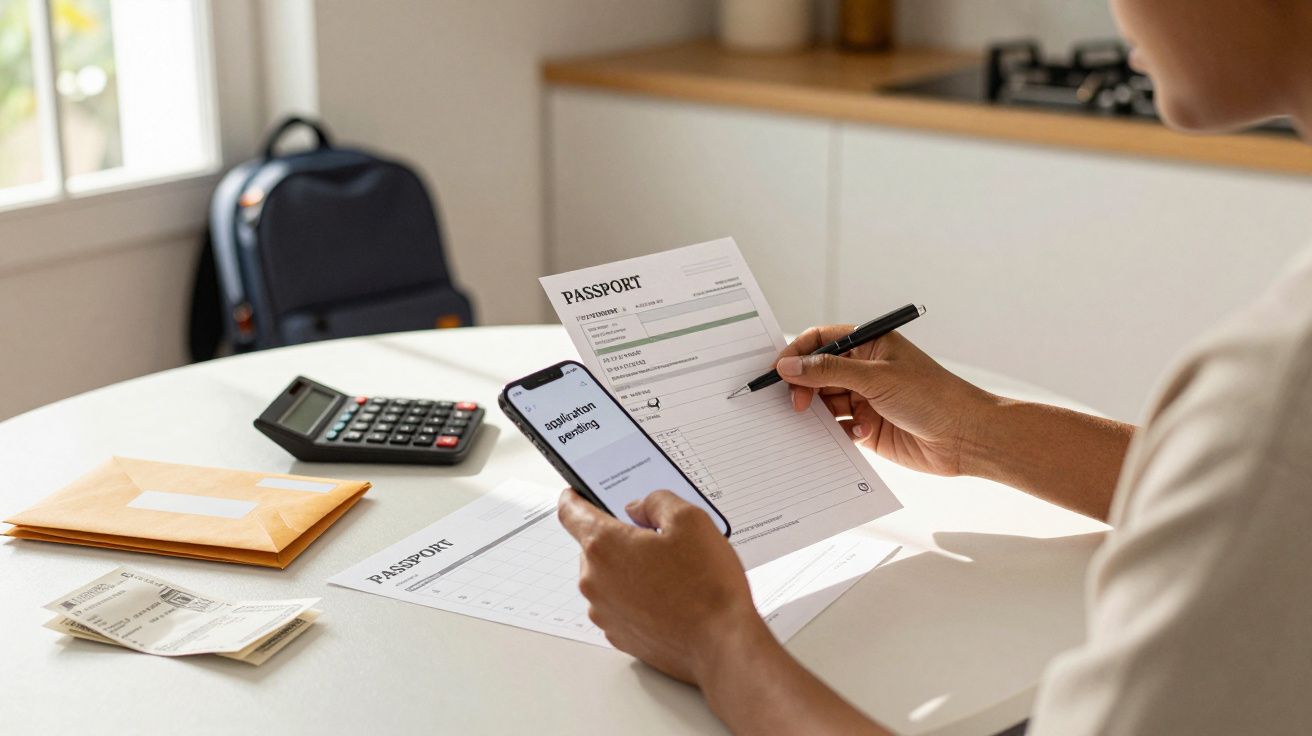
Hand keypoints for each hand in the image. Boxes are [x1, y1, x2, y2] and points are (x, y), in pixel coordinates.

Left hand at [556, 488, 769, 683]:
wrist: (722, 644)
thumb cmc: (707, 587)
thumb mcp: (690, 520)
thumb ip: (657, 501)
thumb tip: (640, 506)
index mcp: (605, 546)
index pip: (570, 512)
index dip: (575, 497)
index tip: (578, 492)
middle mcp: (595, 581)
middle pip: (594, 546)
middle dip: (619, 537)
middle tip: (654, 537)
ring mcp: (605, 612)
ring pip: (608, 577)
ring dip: (629, 569)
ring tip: (671, 571)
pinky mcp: (619, 635)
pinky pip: (619, 604)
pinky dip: (636, 596)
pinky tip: (668, 596)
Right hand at [776, 328, 994, 475]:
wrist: (965, 437)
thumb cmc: (933, 397)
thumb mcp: (876, 378)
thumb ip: (828, 371)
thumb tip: (789, 366)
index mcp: (868, 345)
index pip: (820, 340)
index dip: (796, 353)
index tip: (778, 370)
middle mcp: (864, 370)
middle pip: (816, 373)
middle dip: (803, 388)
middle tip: (795, 404)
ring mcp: (865, 398)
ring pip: (824, 403)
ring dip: (821, 414)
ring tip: (829, 421)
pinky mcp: (867, 427)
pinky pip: (838, 428)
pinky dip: (840, 432)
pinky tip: (860, 434)